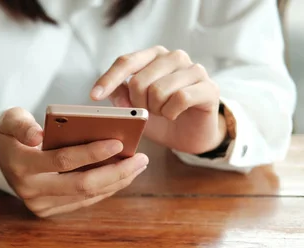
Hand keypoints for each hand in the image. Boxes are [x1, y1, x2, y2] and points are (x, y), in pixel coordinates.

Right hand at [0, 107, 148, 217]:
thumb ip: (23, 125)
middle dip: (116, 172)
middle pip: (81, 185)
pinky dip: (106, 189)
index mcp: (21, 165)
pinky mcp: (49, 211)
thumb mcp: (10, 119)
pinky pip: (83, 201)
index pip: (62, 160)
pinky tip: (123, 175)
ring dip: (116, 181)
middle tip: (141, 159)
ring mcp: (40, 205)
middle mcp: (31, 190)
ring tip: (138, 165)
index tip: (119, 142)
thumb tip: (38, 135)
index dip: (92, 153)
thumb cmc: (12, 133)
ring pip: (86, 196)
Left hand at [90, 46, 226, 154]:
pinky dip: (171, 113)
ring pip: (159, 90)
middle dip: (137, 104)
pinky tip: (173, 115)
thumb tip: (109, 92)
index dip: (108, 79)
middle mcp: (174, 57)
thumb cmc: (160, 118)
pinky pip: (180, 99)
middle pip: (140, 81)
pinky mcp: (209, 88)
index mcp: (153, 56)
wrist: (191, 135)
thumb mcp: (135, 108)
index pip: (126, 62)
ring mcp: (194, 70)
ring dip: (155, 110)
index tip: (94, 96)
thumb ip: (121, 96)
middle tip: (146, 112)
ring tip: (161, 113)